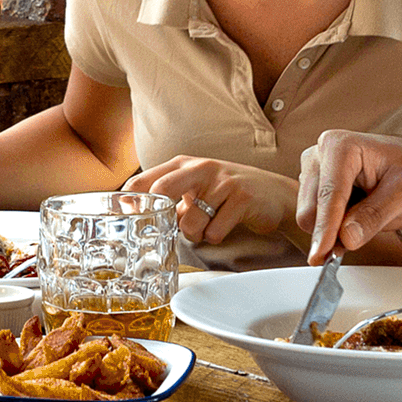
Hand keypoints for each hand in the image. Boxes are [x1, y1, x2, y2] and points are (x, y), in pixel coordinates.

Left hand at [124, 156, 295, 246]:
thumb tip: (136, 216)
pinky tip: (224, 226)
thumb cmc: (227, 194)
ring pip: (190, 223)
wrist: (274, 194)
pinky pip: (215, 231)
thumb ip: (169, 198)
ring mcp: (222, 181)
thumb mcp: (194, 188)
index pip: (143, 180)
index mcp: (183, 165)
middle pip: (162, 189)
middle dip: (161, 216)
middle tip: (167, 228)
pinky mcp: (242, 197)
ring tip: (207, 227)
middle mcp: (201, 168)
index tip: (127, 221)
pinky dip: (216, 237)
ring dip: (195, 235)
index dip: (131, 202)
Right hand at [297, 131, 401, 262]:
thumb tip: (346, 238)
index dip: (326, 227)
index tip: (321, 254)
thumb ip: (375, 215)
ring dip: (332, 232)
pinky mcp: (314, 188)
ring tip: (366, 221)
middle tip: (363, 236)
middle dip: (330, 231)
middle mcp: (320, 154)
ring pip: (308, 218)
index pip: (329, 194)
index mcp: (341, 145)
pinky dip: (331, 232)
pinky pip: (313, 222)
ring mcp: (314, 171)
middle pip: (310, 209)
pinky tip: (355, 224)